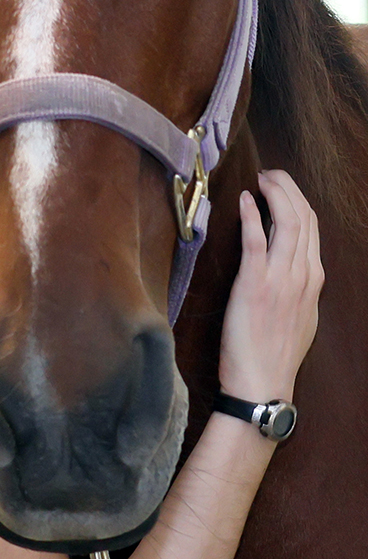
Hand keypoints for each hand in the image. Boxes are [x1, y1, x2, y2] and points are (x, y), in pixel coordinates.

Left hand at [218, 169, 322, 401]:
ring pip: (286, 223)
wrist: (262, 384)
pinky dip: (251, 216)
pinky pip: (255, 242)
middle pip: (303, 217)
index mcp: (314, 280)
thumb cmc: (275, 354)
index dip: (297, 200)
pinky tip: (245, 200)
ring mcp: (280, 279)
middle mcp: (303, 275)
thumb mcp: (301, 316)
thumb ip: (299, 287)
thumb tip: (291, 265)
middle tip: (270, 173)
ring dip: (274, 193)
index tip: (281, 186)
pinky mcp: (254, 285)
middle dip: (288, 188)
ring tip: (261, 178)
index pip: (312, 227)